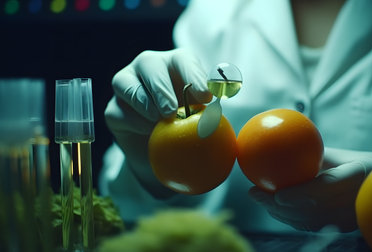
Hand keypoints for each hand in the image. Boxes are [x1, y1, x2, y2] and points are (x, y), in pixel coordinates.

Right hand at [104, 49, 211, 197]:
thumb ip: (212, 108)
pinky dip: (134, 121)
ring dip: (144, 101)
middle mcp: (148, 68)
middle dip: (162, 86)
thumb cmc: (189, 127)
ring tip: (159, 119)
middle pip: (149, 64)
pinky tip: (148, 131)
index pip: (183, 60)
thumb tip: (227, 99)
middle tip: (173, 110)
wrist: (163, 152)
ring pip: (125, 82)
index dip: (194, 75)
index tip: (205, 97)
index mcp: (175, 64)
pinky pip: (118, 111)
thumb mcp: (204, 117)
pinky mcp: (113, 109)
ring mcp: (127, 85)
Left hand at [249, 147, 371, 231]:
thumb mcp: (342, 155)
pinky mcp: (344, 227)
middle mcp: (356, 199)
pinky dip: (290, 218)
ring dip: (280, 213)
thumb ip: (316, 156)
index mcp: (357, 174)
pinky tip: (274, 209)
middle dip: (279, 205)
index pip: (327, 187)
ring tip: (259, 200)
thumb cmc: (360, 164)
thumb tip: (282, 146)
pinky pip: (312, 225)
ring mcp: (350, 217)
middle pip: (312, 208)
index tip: (278, 195)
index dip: (301, 194)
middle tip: (255, 194)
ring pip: (309, 220)